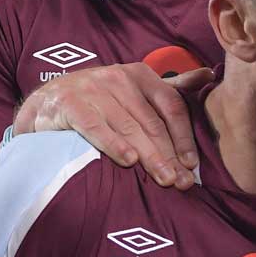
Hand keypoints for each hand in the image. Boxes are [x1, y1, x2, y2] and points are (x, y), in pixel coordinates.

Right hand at [13, 63, 213, 189]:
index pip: (170, 106)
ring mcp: (93, 88)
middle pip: (151, 121)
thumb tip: (209, 76)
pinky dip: (113, 143)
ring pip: (128, 127)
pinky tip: (128, 161)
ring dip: (148, 156)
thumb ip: (171, 87)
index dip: (183, 136)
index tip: (192, 164)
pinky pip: (96, 126)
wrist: (46, 103)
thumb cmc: (99, 100)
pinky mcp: (70, 103)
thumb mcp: (135, 89)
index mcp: (140, 74)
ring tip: (163, 179)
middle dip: (168, 154)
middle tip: (181, 182)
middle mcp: (119, 77)